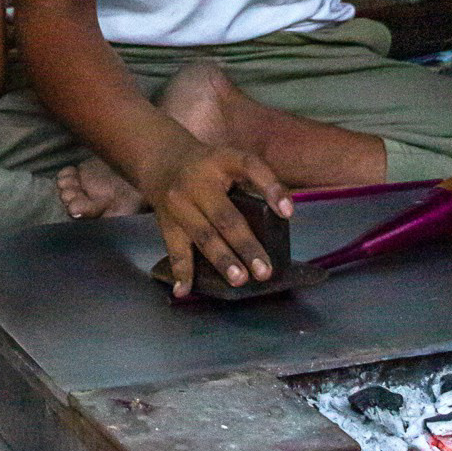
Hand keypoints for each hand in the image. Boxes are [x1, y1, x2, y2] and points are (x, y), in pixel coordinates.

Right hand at [141, 132, 293, 297]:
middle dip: (246, 245)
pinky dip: (181, 272)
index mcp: (223, 160)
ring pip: (203, 235)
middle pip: (226, 215)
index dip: (271, 188)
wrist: (163, 160)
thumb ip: (252, 182)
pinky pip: (176, 249)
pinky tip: (185, 290)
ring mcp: (180, 202)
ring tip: (240, 279)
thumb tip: (282, 220)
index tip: (288, 213)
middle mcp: (199, 180)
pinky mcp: (166, 221)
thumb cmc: (208, 166)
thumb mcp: (229, 160)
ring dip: (222, 260)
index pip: (250, 167)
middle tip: (264, 270)